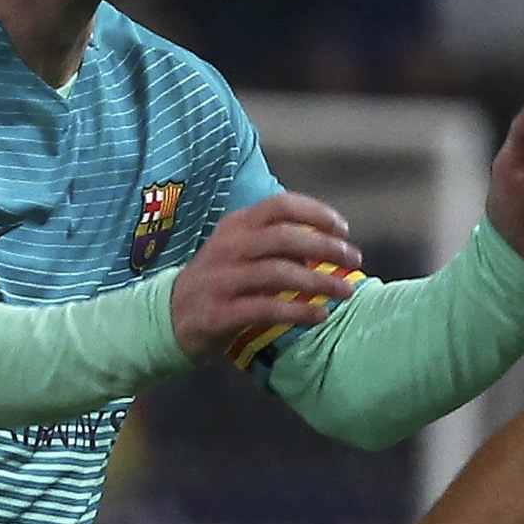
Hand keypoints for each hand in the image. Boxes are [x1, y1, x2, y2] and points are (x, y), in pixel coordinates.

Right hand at [170, 192, 361, 359]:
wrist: (169, 318)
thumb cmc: (219, 281)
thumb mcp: (240, 250)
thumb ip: (277, 242)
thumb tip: (325, 245)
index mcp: (237, 225)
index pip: (281, 205)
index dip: (317, 213)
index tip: (344, 230)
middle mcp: (229, 247)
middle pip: (285, 237)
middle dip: (327, 247)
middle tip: (355, 261)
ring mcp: (222, 280)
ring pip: (279, 273)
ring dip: (320, 282)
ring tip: (346, 292)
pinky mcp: (221, 313)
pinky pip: (267, 308)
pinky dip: (298, 311)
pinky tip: (319, 316)